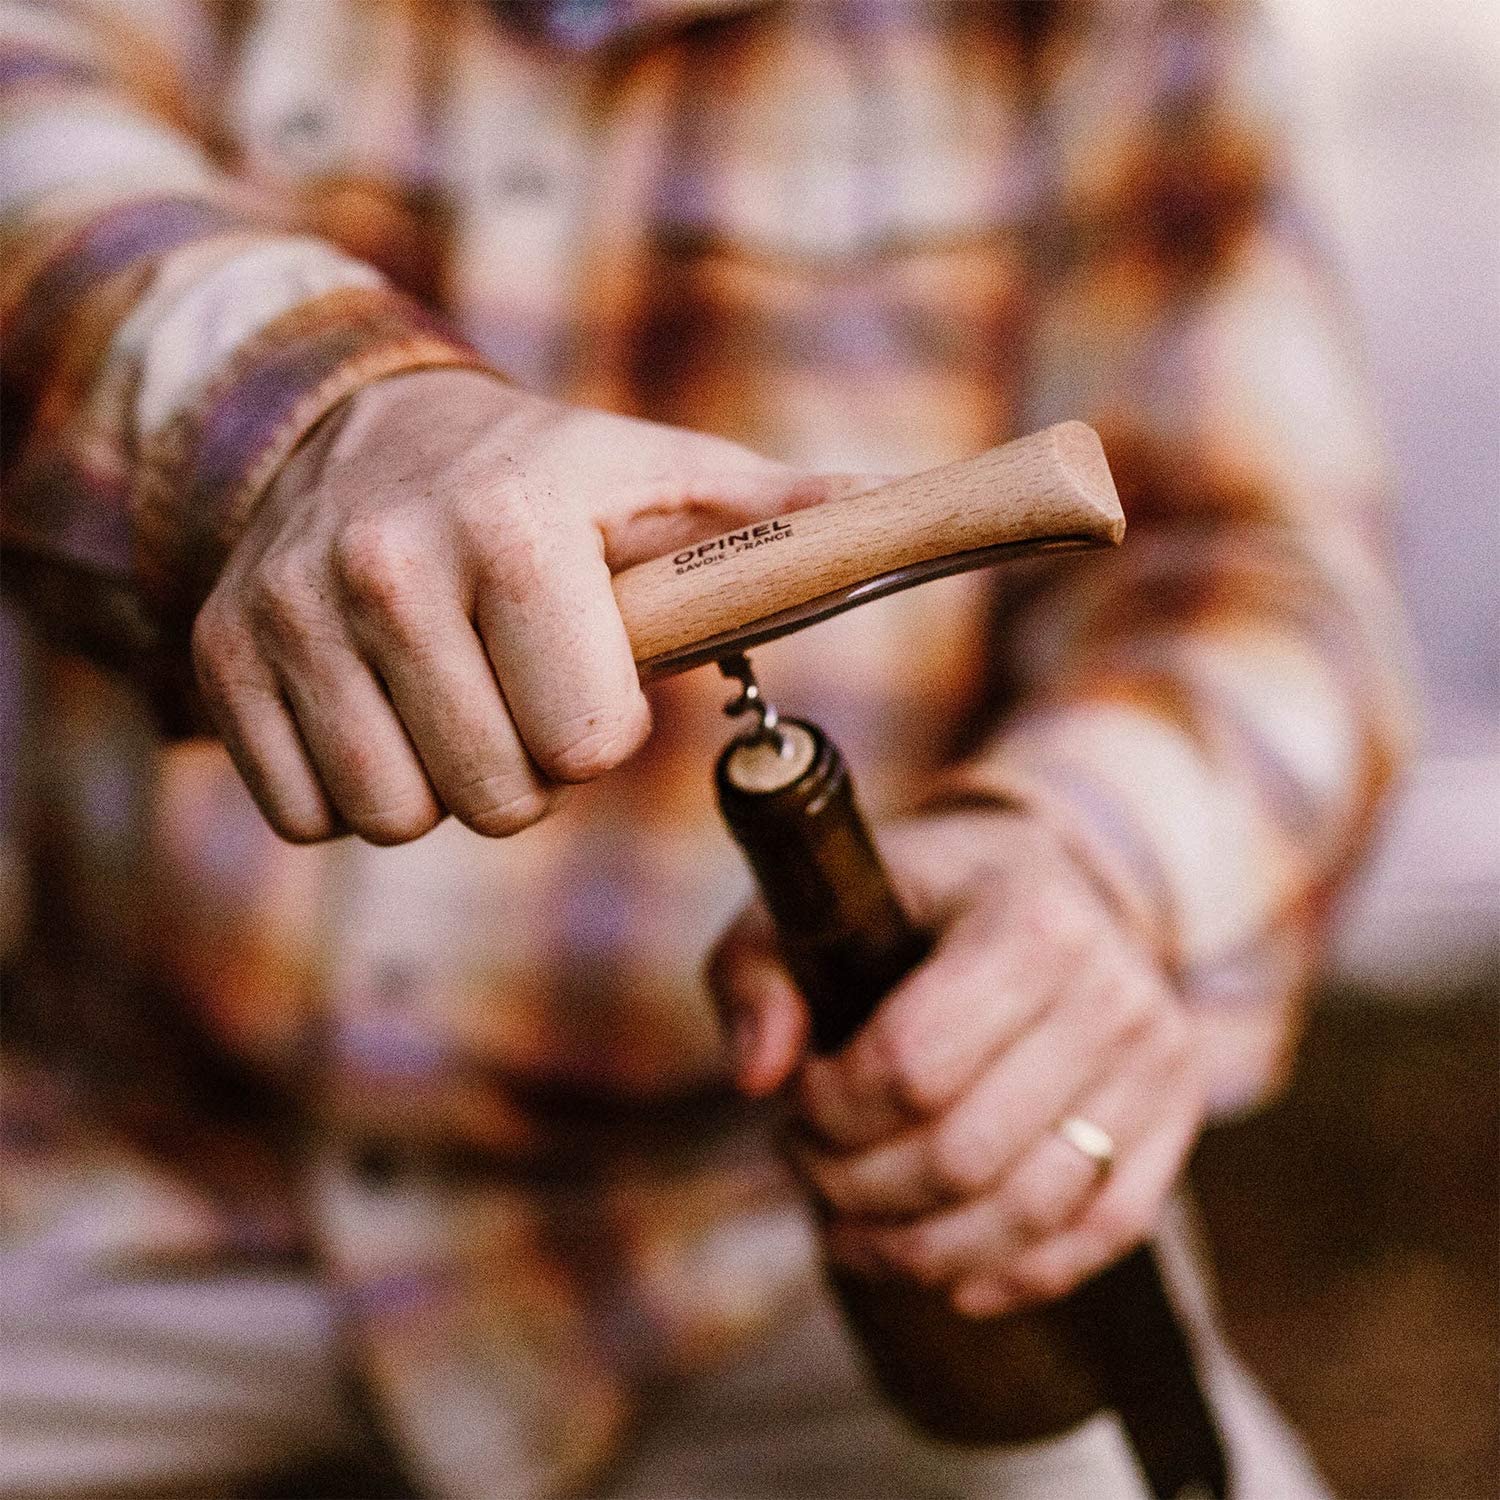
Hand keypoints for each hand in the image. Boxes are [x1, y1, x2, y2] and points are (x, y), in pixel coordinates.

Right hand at [191, 369, 829, 843]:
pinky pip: (307, 814)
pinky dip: (353, 787)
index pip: (587, 742)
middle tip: (517, 693)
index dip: (603, 731)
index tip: (589, 677)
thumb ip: (776, 516)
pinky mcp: (222, 659)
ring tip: (451, 697)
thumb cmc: (548, 479)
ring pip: (394, 816)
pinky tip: (377, 709)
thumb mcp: (665, 479)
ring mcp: (288, 614)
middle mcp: (383, 562)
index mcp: (514, 522)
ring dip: (441, 782)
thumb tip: (893, 512)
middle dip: (526, 769)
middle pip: (494, 800)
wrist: (359, 432)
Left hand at [707, 809, 1205, 1316]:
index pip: (912, 1064)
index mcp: (1026, 916)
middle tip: (810, 1161)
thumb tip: (756, 1077)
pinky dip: (1014, 1274)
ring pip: (1029, 1211)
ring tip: (851, 1222)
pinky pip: (1102, 1233)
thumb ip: (759, 974)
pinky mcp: (1179, 1111)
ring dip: (918, 1246)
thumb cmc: (910, 898)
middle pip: (963, 1153)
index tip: (795, 1097)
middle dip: (857, 1184)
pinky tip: (943, 1274)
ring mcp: (1157, 1054)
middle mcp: (1112, 985)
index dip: (830, 1110)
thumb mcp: (815, 903)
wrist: (1034, 877)